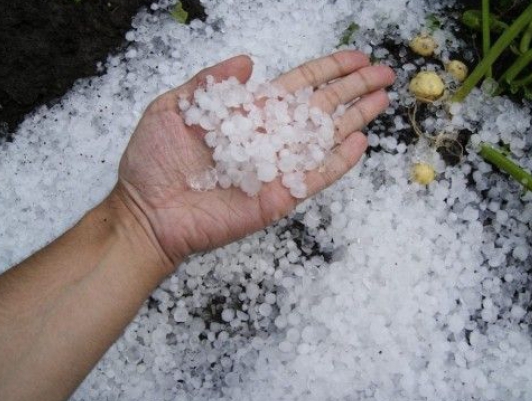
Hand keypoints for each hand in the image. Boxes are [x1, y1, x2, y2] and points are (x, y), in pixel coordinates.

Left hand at [111, 51, 394, 267]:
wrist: (146, 212)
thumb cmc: (153, 162)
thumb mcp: (173, 108)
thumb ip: (211, 83)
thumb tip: (248, 59)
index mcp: (249, 113)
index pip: (298, 86)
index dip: (328, 70)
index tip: (356, 58)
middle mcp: (269, 137)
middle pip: (321, 107)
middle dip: (353, 89)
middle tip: (385, 73)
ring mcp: (277, 168)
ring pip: (325, 138)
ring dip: (355, 118)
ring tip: (383, 100)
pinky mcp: (279, 196)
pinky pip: (315, 177)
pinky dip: (339, 161)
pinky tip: (360, 142)